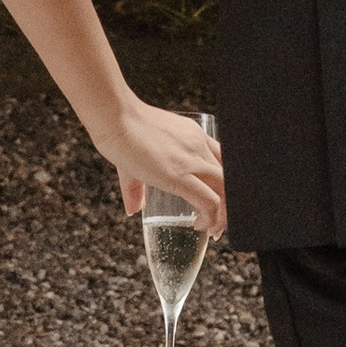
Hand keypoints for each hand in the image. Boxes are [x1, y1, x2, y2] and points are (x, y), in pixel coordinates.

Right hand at [100, 99, 224, 235]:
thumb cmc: (121, 129)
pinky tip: (198, 225)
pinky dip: (210, 218)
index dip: (224, 187)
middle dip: (228, 206)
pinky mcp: (181, 175)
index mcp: (194, 137)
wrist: (115, 117)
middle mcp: (199, 146)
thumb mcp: (136, 159)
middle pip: (230, 179)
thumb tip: (133, 209)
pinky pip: (210, 201)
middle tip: (216, 224)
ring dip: (223, 216)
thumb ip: (136, 188)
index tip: (214, 205)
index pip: (224, 162)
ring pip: (227, 192)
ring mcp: (193, 159)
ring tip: (210, 229)